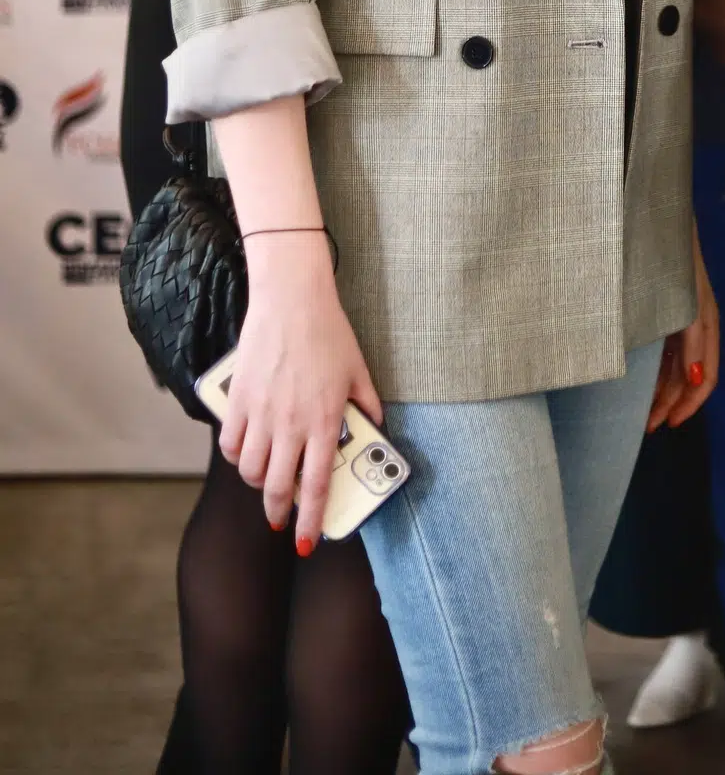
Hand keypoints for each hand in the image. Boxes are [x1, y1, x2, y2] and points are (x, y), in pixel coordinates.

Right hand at [219, 233, 381, 553]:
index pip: (316, 486)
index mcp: (323, 421)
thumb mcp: (358, 371)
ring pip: (249, 471)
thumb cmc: (329, 333)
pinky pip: (229, 444)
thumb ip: (367, 404)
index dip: (311, 521)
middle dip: (278, 513)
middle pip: (276, 488)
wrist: (292, 300)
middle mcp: (289, 425)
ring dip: (257, 483)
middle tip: (281, 519)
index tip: (308, 543)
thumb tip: (375, 426)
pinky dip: (235, 456)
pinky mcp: (238, 400)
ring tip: (266, 479)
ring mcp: (260, 414)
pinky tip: (245, 452)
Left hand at [648, 225, 719, 432]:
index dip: (690, 403)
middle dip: (672, 403)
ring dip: (664, 391)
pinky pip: (668, 349)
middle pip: (690, 374)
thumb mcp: (682, 299)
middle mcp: (697, 321)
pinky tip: (643, 383)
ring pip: (678, 365)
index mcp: (705, 320)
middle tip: (648, 426)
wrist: (653, 214)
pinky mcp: (669, 307)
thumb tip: (697, 379)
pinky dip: (658, 371)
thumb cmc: (666, 255)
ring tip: (643, 414)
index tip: (670, 423)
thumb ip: (692, 338)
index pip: (706, 374)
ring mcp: (683, 314)